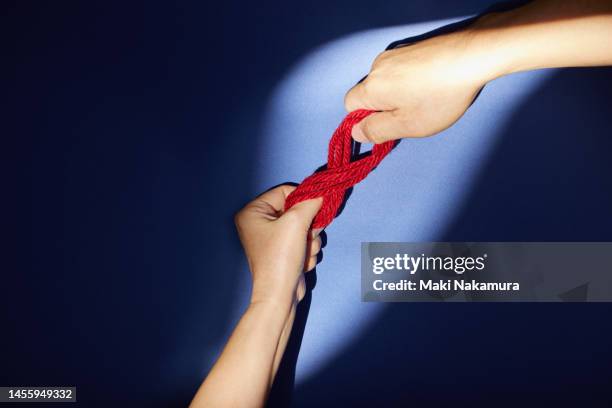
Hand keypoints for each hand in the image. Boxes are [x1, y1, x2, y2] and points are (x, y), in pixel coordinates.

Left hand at [234, 185, 322, 306]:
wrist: (280, 295)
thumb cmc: (281, 257)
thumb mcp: (296, 222)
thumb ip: (310, 203)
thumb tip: (321, 193)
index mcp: (252, 211)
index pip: (284, 191)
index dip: (302, 199)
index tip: (315, 209)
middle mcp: (258, 223)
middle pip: (295, 210)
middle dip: (307, 225)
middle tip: (308, 236)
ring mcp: (270, 238)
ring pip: (303, 226)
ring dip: (310, 240)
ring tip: (304, 252)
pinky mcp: (282, 251)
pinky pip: (302, 241)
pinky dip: (307, 250)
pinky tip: (302, 261)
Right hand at [344, 28, 493, 142]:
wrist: (472, 56)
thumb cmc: (440, 96)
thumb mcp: (407, 125)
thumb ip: (377, 131)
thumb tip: (356, 132)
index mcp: (371, 88)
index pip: (349, 106)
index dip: (364, 119)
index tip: (388, 125)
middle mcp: (377, 67)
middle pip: (368, 92)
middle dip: (384, 106)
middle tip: (411, 115)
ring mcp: (394, 54)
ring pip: (385, 80)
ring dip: (398, 93)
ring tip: (426, 98)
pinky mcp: (411, 46)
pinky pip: (400, 69)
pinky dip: (410, 79)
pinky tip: (432, 83)